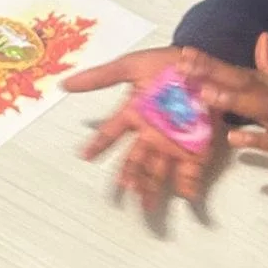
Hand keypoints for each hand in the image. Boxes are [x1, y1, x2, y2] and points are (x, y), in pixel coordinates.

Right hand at [63, 46, 222, 210]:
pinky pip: (189, 169)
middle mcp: (150, 133)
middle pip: (135, 161)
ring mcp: (172, 141)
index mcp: (134, 115)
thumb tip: (66, 84)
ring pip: (158, 170)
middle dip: (130, 178)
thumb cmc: (166, 63)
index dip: (97, 145)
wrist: (202, 63)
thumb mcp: (132, 66)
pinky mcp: (195, 145)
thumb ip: (100, 77)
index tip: (84, 156)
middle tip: (125, 191)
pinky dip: (188, 184)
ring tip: (147, 204)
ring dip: (152, 187)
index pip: (110, 133)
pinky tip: (185, 196)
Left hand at [198, 33, 267, 180]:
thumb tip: (262, 37)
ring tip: (207, 95)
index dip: (212, 62)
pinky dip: (256, 140)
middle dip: (215, 73)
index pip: (238, 70)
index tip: (185, 54)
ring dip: (234, 101)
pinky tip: (234, 138)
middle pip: (245, 82)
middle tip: (185, 68)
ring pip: (260, 108)